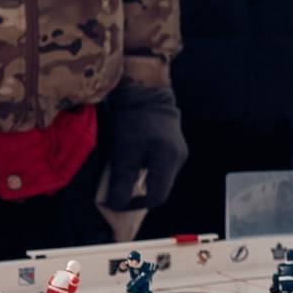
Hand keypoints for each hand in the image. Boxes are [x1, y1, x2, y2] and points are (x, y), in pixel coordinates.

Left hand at [100, 82, 188, 211]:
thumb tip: (115, 204)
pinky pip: (159, 167)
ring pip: (159, 179)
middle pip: (160, 189)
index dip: (133, 204)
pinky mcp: (172, 146)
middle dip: (137, 194)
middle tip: (116, 191)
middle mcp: (178, 157)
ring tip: (121, 177)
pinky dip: (144, 171)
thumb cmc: (132, 117)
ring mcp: (178, 151)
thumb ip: (122, 180)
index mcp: (169, 159)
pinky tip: (131, 164)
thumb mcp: (124, 150)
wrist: (143, 88)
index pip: (156, 196)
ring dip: (140, 182)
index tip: (114, 200)